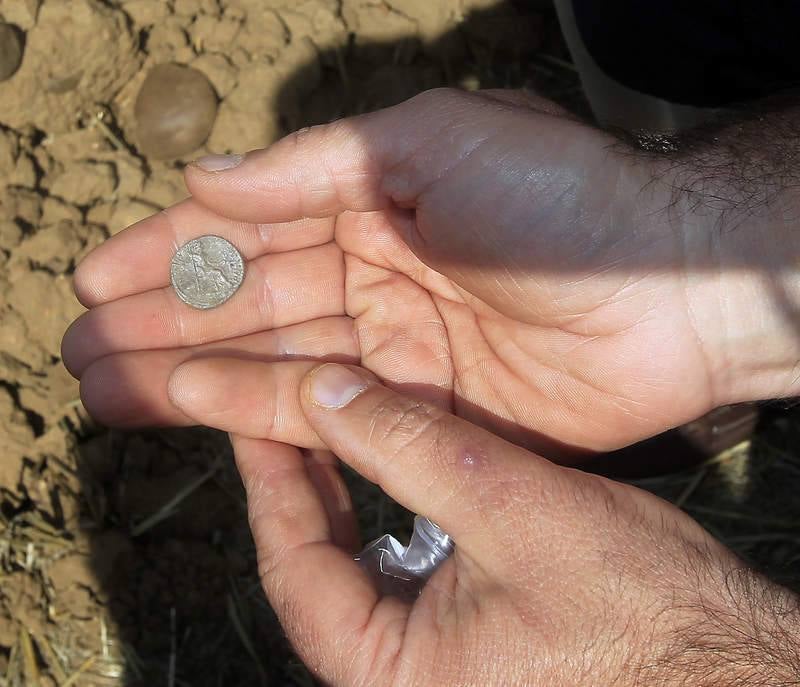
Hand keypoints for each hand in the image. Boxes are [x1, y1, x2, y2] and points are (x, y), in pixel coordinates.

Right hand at [62, 88, 799, 455]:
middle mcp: (372, 271)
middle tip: (82, 354)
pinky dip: (260, 412)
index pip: (247, 228)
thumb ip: (314, 166)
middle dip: (161, 323)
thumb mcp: (429, 143)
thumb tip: (209, 176)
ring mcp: (394, 343)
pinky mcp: (422, 403)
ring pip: (272, 360)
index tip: (94, 279)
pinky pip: (325, 410)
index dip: (168, 252)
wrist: (670, 288)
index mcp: (369, 200)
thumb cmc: (559, 198)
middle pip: (247, 302)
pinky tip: (196, 412)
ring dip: (189, 373)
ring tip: (108, 391)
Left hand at [212, 362, 799, 685]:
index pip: (295, 566)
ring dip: (347, 494)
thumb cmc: (640, 607)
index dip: (270, 480)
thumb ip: (410, 447)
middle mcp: (399, 677)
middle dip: (303, 485)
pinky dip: (394, 512)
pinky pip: (405, 570)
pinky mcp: (469, 640)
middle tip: (287, 409)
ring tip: (331, 424)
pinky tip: (397, 463)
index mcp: (388, 674)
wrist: (736, 665)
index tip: (251, 414)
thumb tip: (319, 391)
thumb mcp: (514, 510)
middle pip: (318, 568)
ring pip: (360, 565)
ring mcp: (434, 661)